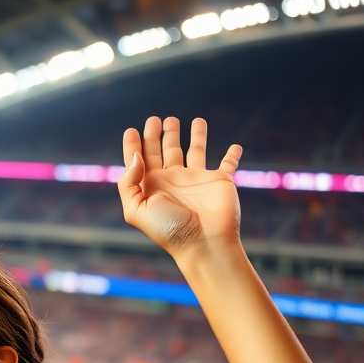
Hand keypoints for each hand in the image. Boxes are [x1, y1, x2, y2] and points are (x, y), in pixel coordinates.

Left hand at [118, 116, 241, 260]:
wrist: (202, 242)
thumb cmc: (168, 229)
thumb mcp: (137, 209)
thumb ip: (129, 183)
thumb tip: (135, 156)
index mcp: (152, 186)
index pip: (140, 161)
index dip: (134, 146)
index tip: (131, 130)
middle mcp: (173, 180)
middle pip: (164, 150)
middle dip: (158, 135)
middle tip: (155, 119)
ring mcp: (197, 179)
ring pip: (194, 150)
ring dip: (190, 136)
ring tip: (179, 120)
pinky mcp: (219, 180)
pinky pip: (228, 164)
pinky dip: (232, 155)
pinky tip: (234, 147)